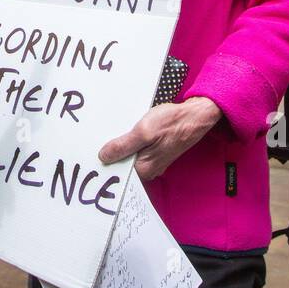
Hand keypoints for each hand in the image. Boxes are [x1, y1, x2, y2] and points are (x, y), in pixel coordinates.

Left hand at [98, 97, 222, 181]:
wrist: (194, 116)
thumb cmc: (172, 123)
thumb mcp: (143, 131)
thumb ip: (123, 145)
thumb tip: (104, 157)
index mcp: (144, 168)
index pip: (117, 171)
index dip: (106, 162)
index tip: (94, 154)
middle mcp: (148, 169)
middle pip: (123, 164)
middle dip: (113, 153)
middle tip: (103, 140)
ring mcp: (153, 161)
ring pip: (130, 156)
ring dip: (123, 146)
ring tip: (116, 133)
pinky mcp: (156, 152)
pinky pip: (138, 151)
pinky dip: (132, 142)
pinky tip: (129, 132)